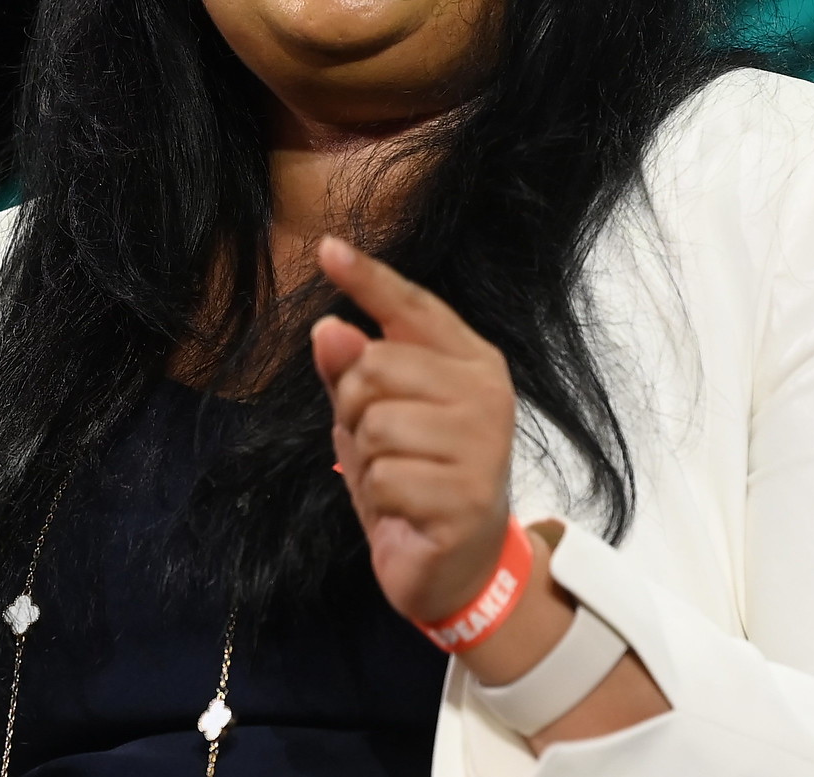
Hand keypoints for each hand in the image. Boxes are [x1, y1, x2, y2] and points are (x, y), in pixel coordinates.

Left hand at [311, 236, 672, 747]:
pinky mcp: (468, 495)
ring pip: (375, 423)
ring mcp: (483, 443)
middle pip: (374, 367)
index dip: (368, 278)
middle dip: (355, 410)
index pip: (413, 307)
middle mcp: (486, 392)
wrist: (460, 567)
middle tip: (383, 447)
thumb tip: (328, 327)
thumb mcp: (376, 417)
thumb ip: (353, 370)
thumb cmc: (418, 478)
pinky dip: (380, 498)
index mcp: (471, 360)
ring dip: (368, 459)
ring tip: (399, 480)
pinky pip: (384, 476)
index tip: (327, 247)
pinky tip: (409, 510)